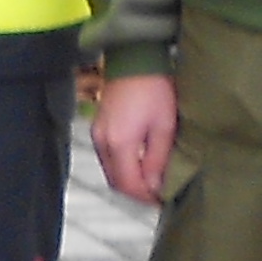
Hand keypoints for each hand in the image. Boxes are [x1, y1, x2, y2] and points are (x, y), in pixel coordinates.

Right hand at [93, 71, 176, 203]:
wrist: (134, 59)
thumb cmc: (154, 89)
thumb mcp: (164, 126)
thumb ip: (158, 160)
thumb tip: (154, 186)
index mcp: (120, 143)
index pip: (129, 184)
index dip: (145, 197)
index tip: (163, 200)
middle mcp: (103, 142)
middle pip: (116, 181)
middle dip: (136, 192)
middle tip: (158, 195)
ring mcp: (97, 135)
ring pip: (111, 171)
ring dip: (129, 180)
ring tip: (151, 181)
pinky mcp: (98, 128)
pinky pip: (108, 158)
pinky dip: (122, 167)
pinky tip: (139, 164)